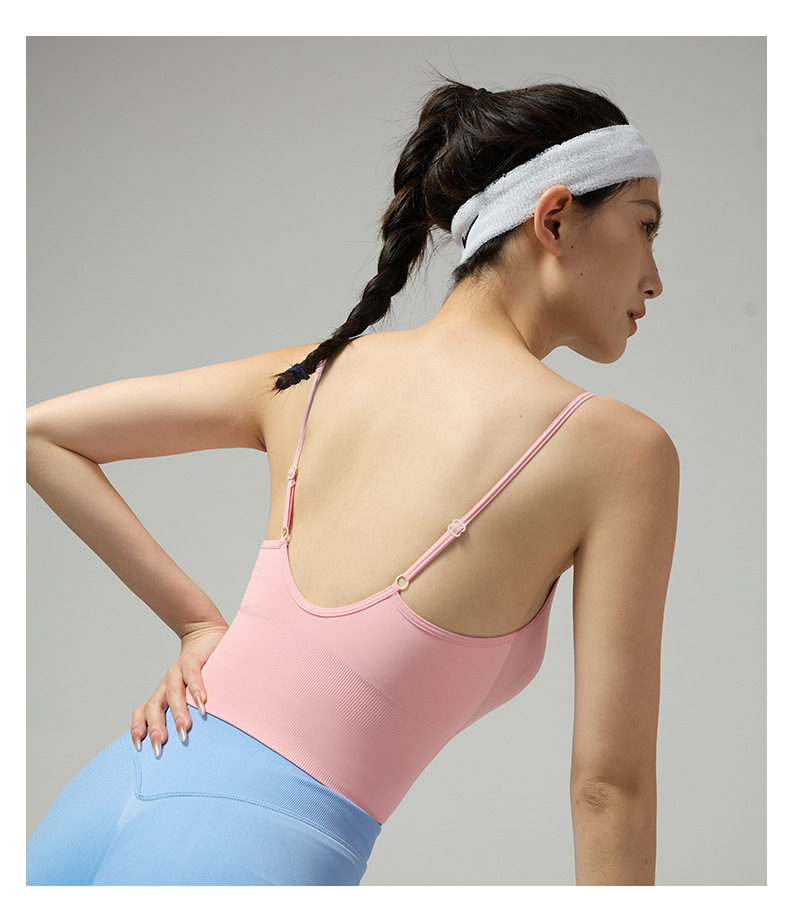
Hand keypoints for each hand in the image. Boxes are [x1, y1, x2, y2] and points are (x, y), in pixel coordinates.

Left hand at [130, 622, 227, 755]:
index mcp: (163, 694)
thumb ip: (188, 711)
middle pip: (154, 707)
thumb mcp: (190, 693)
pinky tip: (202, 702)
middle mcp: (167, 684)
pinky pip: (192, 675)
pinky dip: (196, 689)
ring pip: (172, 693)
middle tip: (160, 746)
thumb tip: (190, 739)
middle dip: (156, 727)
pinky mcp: (192, 659)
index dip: (138, 727)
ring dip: (177, 711)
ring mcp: (178, 671)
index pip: (142, 711)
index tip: (139, 747)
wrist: (205, 635)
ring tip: (183, 728)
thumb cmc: (201, 671)